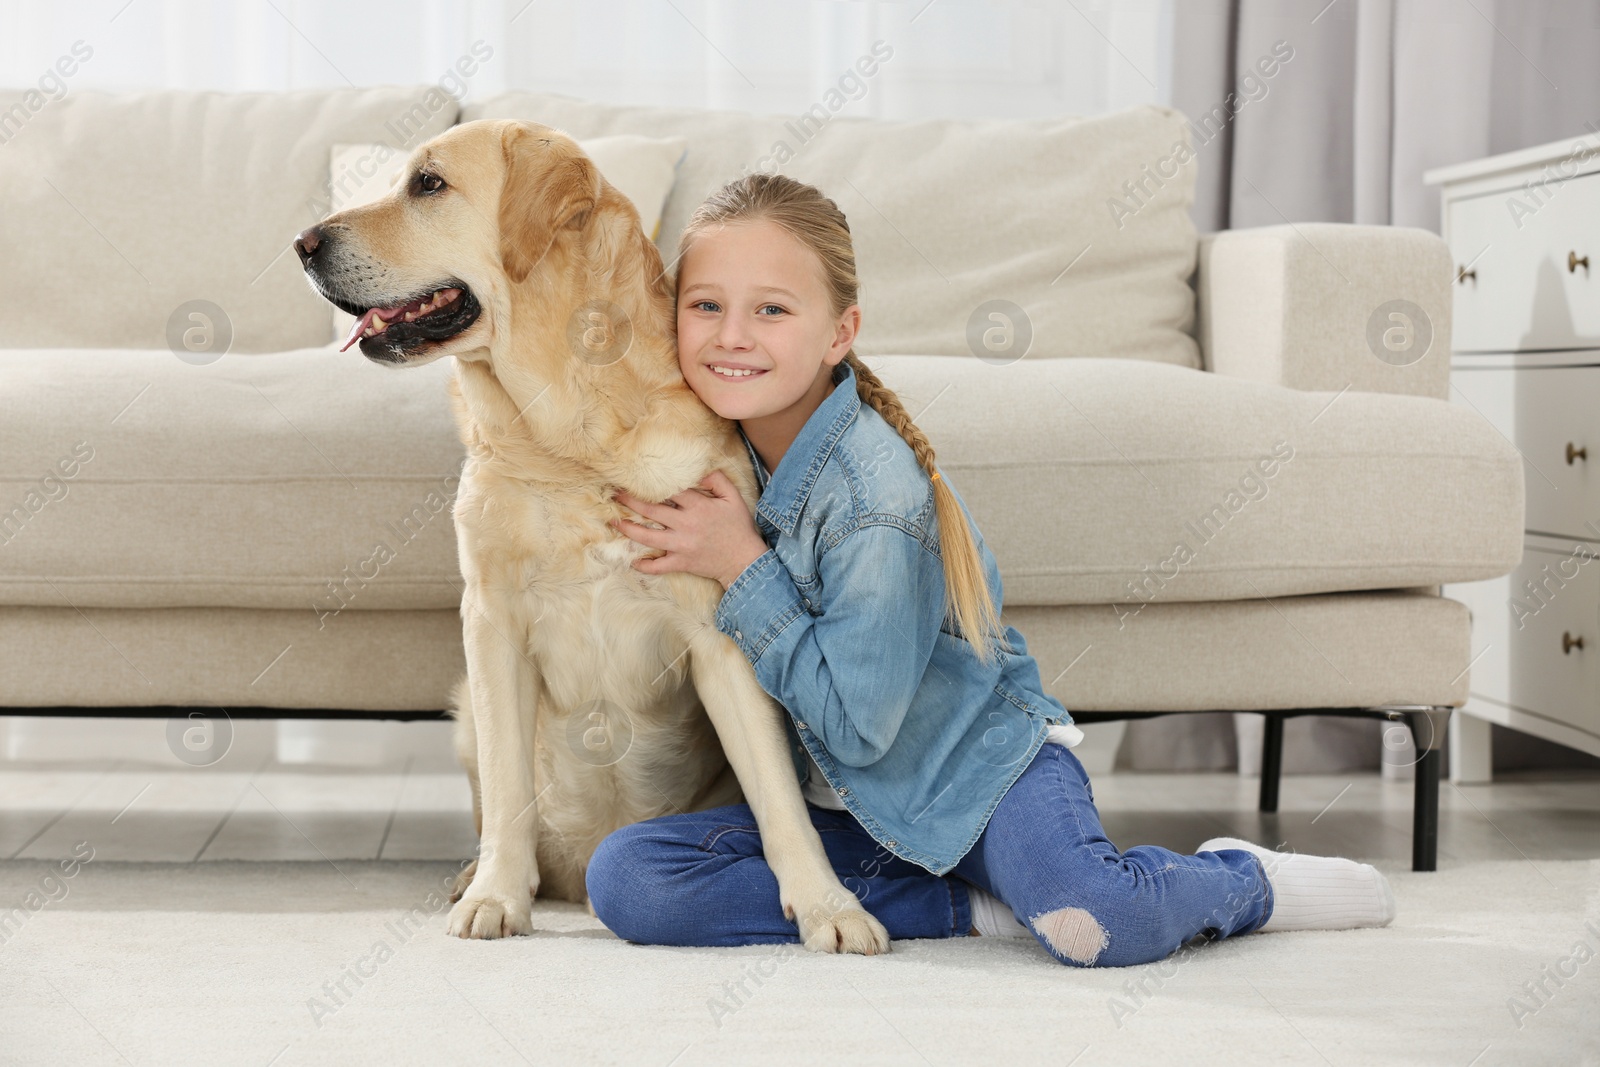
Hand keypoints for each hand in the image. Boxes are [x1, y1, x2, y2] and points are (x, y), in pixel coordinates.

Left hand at [609, 470, 768, 588]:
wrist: (744, 560)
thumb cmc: (739, 527)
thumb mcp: (733, 498)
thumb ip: (717, 480)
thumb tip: (698, 471)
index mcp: (697, 506)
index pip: (670, 491)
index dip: (652, 484)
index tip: (637, 478)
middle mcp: (685, 524)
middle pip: (651, 510)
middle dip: (630, 501)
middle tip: (615, 494)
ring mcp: (681, 545)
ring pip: (648, 537)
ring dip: (629, 529)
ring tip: (614, 521)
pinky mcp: (681, 562)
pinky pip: (659, 566)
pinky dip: (645, 566)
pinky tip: (634, 561)